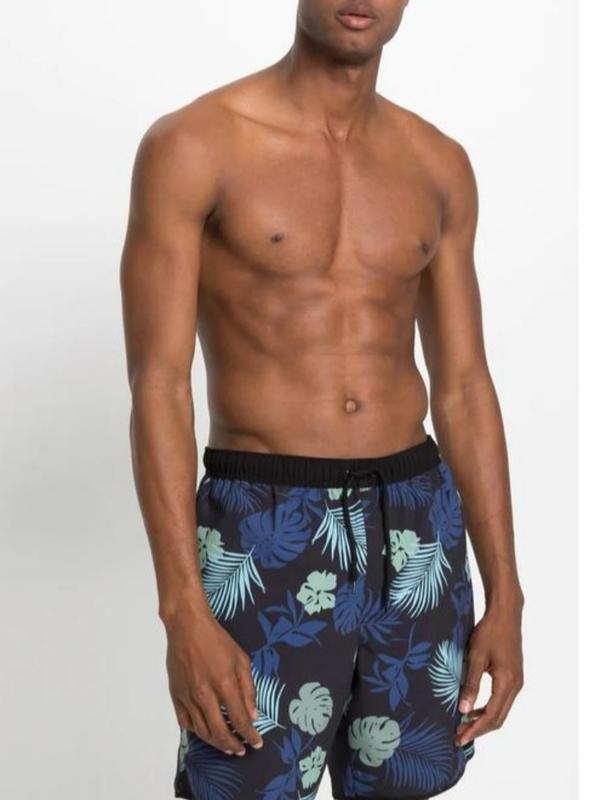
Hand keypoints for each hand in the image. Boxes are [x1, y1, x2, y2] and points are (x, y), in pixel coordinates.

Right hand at [165, 609, 262, 755]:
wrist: (187, 626)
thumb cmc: (217, 640)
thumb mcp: (241, 659)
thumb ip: (248, 688)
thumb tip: (253, 714)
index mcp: (224, 684)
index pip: (239, 720)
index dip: (250, 735)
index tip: (257, 743)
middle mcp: (204, 694)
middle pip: (219, 732)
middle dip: (233, 745)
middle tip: (242, 750)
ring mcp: (187, 696)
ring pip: (201, 731)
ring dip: (216, 743)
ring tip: (226, 746)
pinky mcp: (175, 695)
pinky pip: (185, 722)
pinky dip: (196, 732)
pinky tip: (205, 732)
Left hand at [456, 599, 523, 745]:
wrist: (506, 614)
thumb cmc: (489, 631)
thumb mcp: (476, 656)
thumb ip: (470, 683)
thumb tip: (463, 709)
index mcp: (507, 682)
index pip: (492, 716)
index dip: (476, 729)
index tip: (460, 738)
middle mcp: (515, 686)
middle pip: (498, 718)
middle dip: (478, 729)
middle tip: (458, 736)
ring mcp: (516, 682)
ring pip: (501, 710)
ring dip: (483, 720)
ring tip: (463, 725)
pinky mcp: (513, 676)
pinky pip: (502, 700)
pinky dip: (488, 709)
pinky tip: (473, 709)